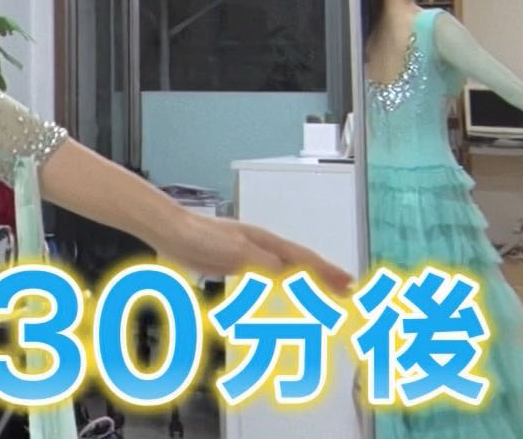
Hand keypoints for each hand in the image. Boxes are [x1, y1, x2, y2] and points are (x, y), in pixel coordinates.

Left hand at [153, 210, 352, 296]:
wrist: (172, 231)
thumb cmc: (202, 237)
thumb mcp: (238, 252)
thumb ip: (267, 265)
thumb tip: (297, 276)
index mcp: (267, 243)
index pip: (305, 260)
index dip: (328, 274)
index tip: (350, 285)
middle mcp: (262, 246)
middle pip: (300, 264)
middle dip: (324, 277)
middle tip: (348, 291)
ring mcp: (248, 253)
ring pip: (285, 270)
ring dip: (306, 281)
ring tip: (323, 292)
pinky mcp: (233, 262)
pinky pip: (266, 276)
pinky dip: (281, 283)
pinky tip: (280, 287)